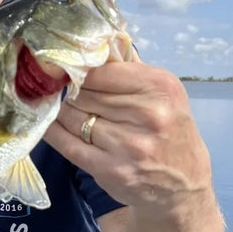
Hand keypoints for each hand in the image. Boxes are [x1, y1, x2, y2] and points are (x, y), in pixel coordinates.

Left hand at [45, 59, 212, 214]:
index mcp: (160, 87)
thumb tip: (91, 45)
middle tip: (63, 93)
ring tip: (61, 108)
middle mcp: (148, 114)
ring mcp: (129, 145)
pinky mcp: (111, 170)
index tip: (67, 71)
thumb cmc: (168, 131)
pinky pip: (67, 144)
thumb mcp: (161, 93)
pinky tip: (48, 125)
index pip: (100, 70)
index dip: (79, 72)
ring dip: (61, 111)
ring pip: (73, 116)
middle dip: (69, 92)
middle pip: (83, 94)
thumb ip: (127, 69)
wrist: (184, 186)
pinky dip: (53, 132)